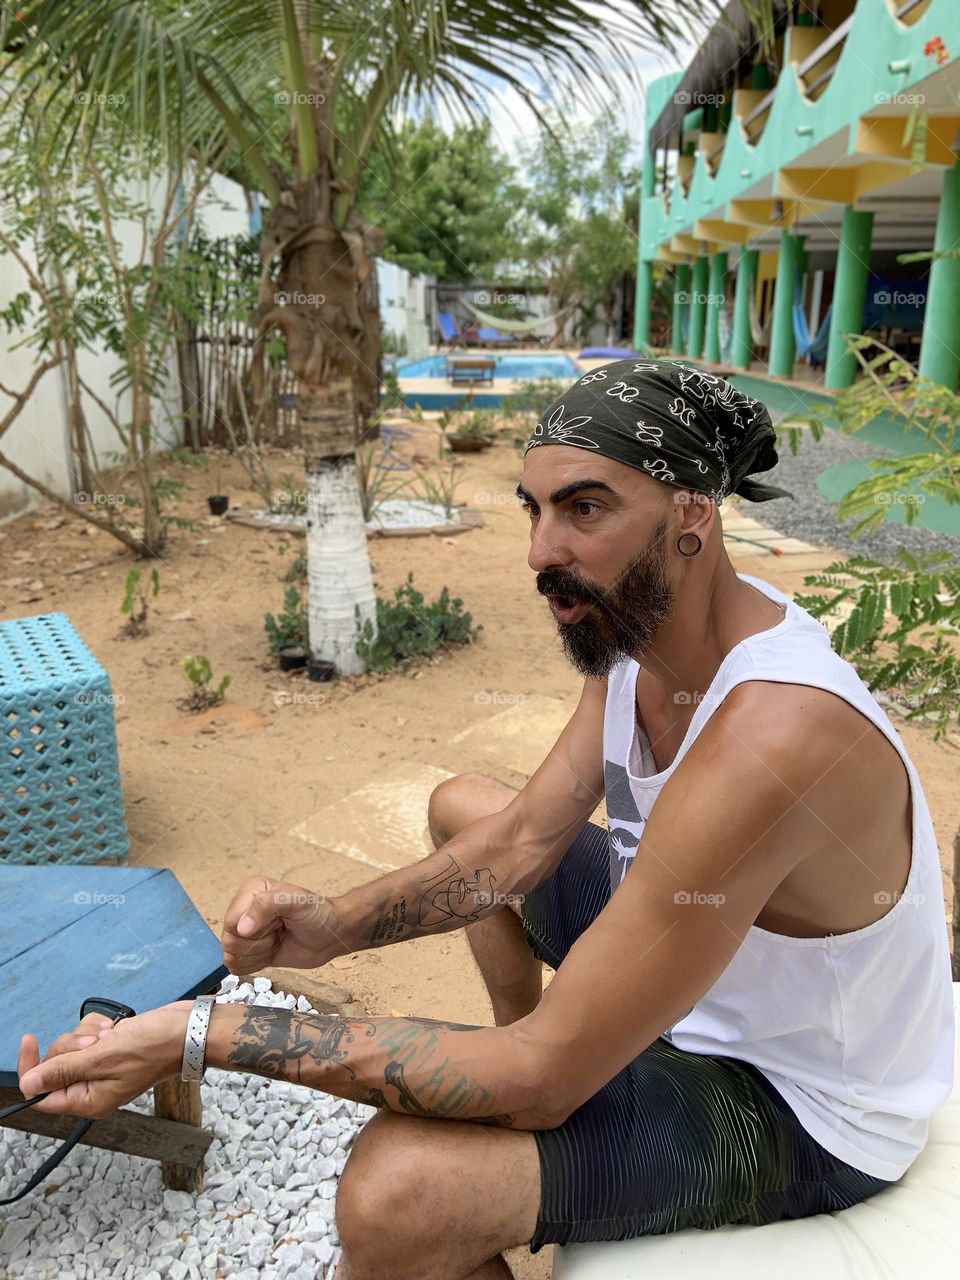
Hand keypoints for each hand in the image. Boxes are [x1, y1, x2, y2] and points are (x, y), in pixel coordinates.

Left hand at [17, 1002, 191, 1118]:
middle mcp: (93, 1087)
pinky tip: (115, 1028)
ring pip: (72, 1047)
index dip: (32, 1068)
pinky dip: (98, 1028)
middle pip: (57, 1065)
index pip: (43, 1094)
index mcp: (89, 1100)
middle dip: (71, 1045)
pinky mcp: (110, 1049)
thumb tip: (28, 1084)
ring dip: (87, 1034)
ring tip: (110, 1034)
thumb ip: (63, 1070)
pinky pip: (88, 1036)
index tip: (29, 1039)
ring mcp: (102, 1067)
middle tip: (96, 1042)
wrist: (186, 1030)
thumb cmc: (151, 1047)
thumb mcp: (103, 1058)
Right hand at [221, 875, 344, 973]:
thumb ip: (267, 906)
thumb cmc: (318, 914)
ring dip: (258, 954)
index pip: (231, 922)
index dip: (253, 931)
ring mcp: (245, 931)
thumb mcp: (297, 902)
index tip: (277, 925)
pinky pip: (237, 966)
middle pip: (230, 940)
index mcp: (250, 891)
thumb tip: (241, 928)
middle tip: (280, 932)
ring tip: (277, 940)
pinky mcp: (250, 950)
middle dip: (258, 943)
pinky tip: (272, 952)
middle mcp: (244, 909)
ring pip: (232, 955)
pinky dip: (255, 964)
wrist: (331, 935)